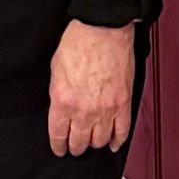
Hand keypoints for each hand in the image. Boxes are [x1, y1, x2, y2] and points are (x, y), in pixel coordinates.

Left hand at [47, 19, 134, 156]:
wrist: (102, 29)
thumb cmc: (79, 42)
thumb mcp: (55, 69)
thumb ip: (58, 93)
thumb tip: (60, 107)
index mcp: (63, 101)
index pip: (58, 135)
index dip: (58, 146)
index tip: (59, 149)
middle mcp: (83, 110)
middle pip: (79, 142)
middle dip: (75, 147)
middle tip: (74, 147)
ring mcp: (105, 109)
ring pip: (100, 140)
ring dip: (94, 144)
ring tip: (92, 142)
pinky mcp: (123, 103)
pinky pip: (122, 131)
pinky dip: (117, 141)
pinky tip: (113, 144)